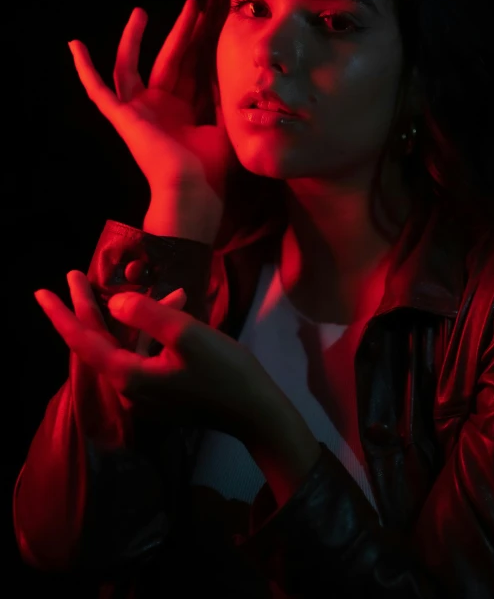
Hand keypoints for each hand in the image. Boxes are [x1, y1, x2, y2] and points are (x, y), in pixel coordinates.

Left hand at [34, 271, 287, 445]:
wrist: (256, 414)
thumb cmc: (225, 372)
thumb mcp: (186, 334)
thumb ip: (147, 313)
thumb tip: (115, 301)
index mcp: (128, 375)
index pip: (84, 340)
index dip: (62, 314)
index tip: (41, 292)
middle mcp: (129, 386)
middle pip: (98, 341)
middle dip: (85, 306)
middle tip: (72, 276)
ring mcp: (147, 391)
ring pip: (125, 343)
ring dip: (127, 313)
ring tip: (127, 285)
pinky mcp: (164, 390)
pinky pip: (147, 351)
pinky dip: (154, 327)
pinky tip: (178, 302)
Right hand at [67, 0, 235, 211]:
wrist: (193, 188)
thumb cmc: (212, 167)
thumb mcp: (224, 124)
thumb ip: (223, 98)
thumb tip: (232, 70)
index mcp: (182, 113)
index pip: (188, 70)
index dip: (197, 45)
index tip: (208, 20)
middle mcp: (159, 109)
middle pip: (167, 61)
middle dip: (180, 33)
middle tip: (192, 5)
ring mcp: (138, 112)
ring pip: (131, 67)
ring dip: (134, 40)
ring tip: (141, 11)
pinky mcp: (121, 118)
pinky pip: (98, 91)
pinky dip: (85, 69)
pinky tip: (74, 45)